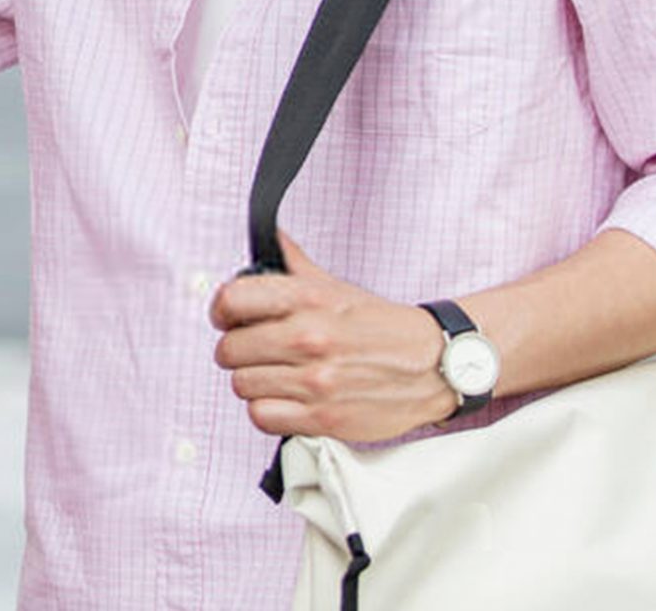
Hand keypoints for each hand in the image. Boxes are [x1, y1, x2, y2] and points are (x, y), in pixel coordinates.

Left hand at [209, 233, 454, 441]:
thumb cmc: (382, 327)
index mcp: (307, 299)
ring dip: (252, 382)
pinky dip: (268, 411)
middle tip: (254, 351)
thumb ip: (295, 264)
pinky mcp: (323, 419)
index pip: (231, 300)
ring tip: (275, 375)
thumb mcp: (336, 286)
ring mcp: (315, 381)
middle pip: (229, 350)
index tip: (227, 318)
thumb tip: (270, 238)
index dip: (221, 311)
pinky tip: (285, 399)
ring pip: (242, 385)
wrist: (434, 365)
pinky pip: (262, 417)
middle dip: (236, 351)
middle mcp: (308, 339)